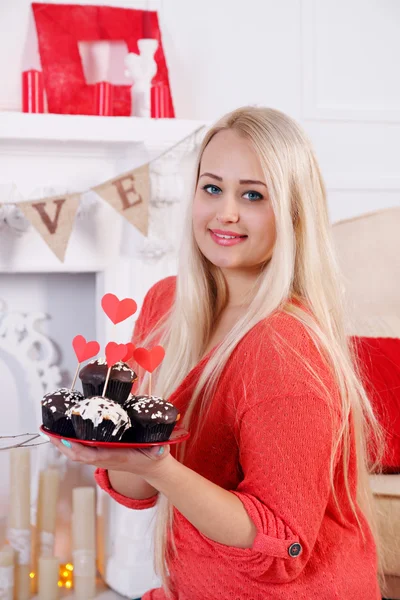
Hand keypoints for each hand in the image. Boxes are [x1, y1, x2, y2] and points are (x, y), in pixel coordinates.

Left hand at [47, 436, 170, 477]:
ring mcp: (102, 458)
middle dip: (61, 444)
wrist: (154, 469)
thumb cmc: (155, 457)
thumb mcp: (159, 452)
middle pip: (77, 455)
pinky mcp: (102, 455)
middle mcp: (106, 459)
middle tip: (47, 431)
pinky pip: (81, 451)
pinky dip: (70, 444)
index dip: (77, 449)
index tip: (65, 439)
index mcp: (116, 457)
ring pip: (77, 454)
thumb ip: (159, 450)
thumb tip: (160, 449)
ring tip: (49, 430)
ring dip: (62, 444)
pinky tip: (63, 435)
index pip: (92, 455)